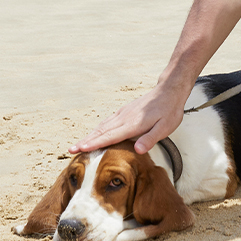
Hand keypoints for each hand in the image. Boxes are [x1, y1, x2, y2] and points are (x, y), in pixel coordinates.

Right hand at [69, 76, 189, 155]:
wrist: (170, 90)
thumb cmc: (169, 110)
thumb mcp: (165, 127)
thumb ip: (151, 138)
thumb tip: (137, 149)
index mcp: (133, 124)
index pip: (110, 136)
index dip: (94, 144)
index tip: (79, 150)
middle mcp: (125, 118)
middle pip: (101, 131)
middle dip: (86, 141)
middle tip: (70, 150)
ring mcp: (124, 113)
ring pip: (103, 126)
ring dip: (90, 135)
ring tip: (78, 145)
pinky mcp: (125, 111)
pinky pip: (108, 121)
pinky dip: (98, 129)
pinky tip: (95, 133)